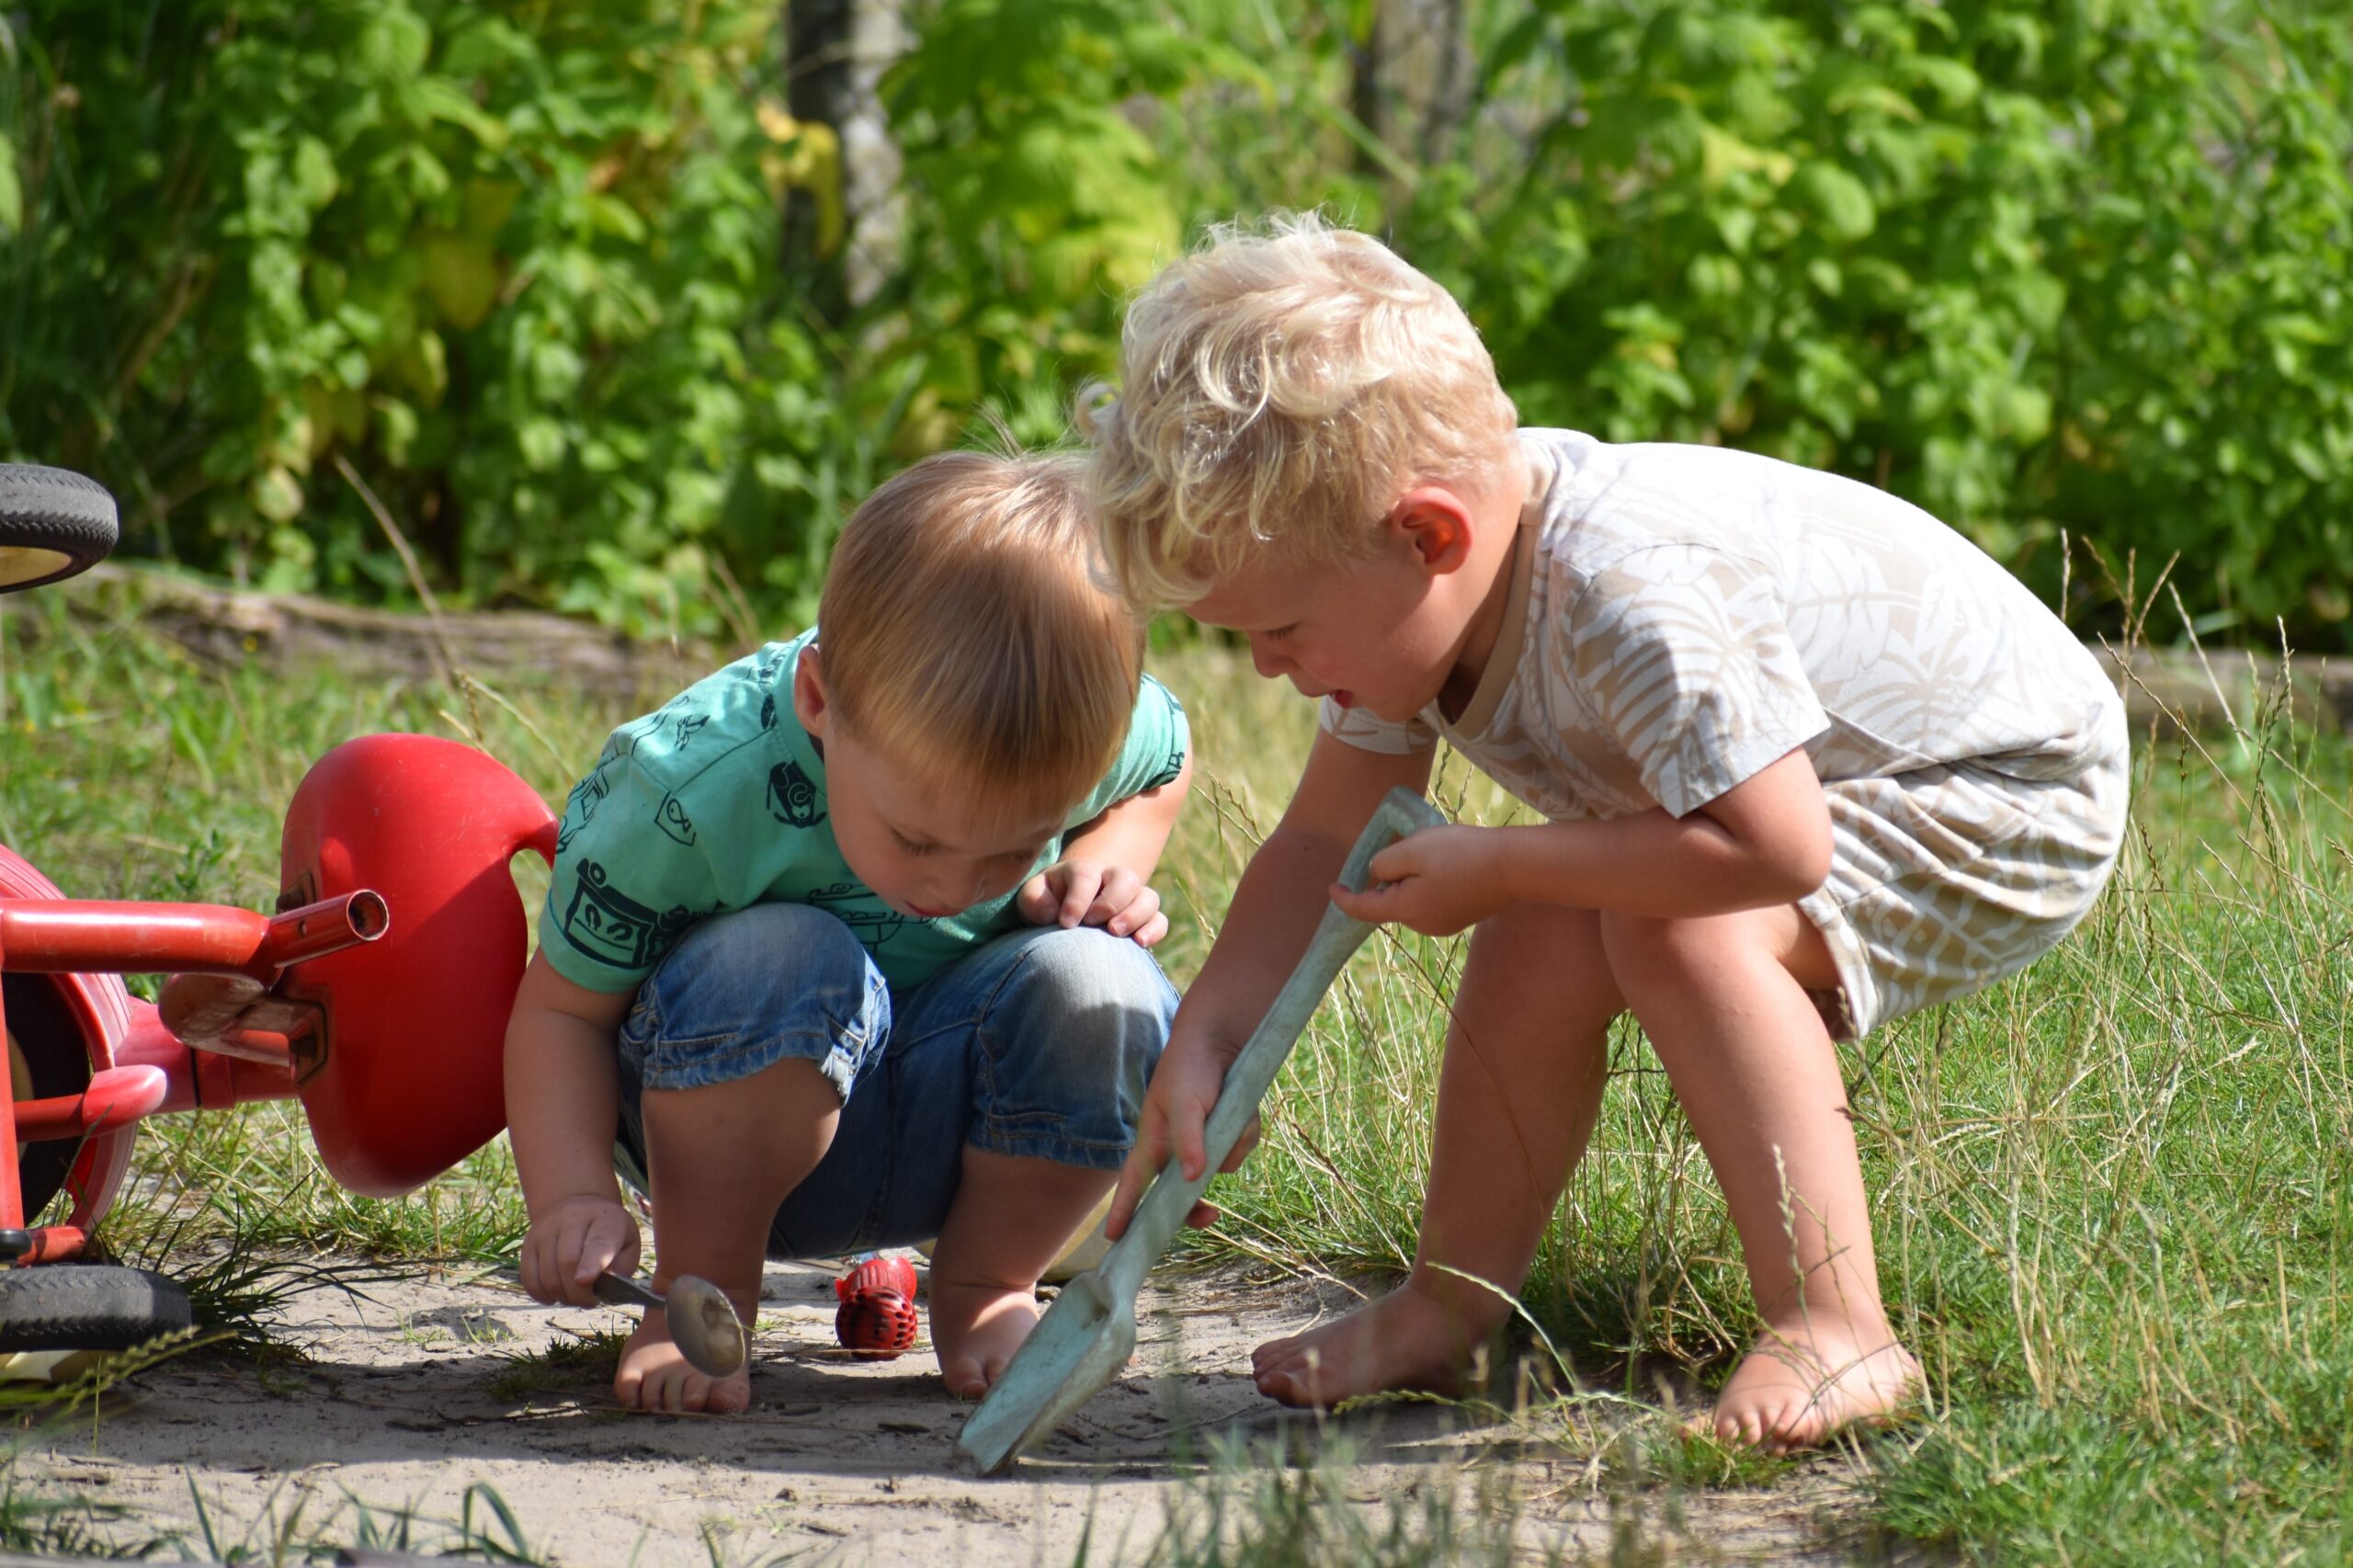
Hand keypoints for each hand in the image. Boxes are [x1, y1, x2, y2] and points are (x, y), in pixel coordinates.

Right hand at [518, 1194, 639, 1306]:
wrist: (578, 1206)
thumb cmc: (609, 1233)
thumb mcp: (628, 1244)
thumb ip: (621, 1266)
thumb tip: (602, 1286)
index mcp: (606, 1219)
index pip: (598, 1242)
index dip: (591, 1263)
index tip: (585, 1282)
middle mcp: (572, 1218)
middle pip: (567, 1262)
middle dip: (578, 1293)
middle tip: (589, 1301)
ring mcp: (546, 1229)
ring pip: (547, 1274)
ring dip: (561, 1296)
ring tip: (574, 1297)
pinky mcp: (529, 1242)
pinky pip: (529, 1277)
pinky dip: (541, 1294)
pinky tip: (554, 1296)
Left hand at [1016, 858, 1168, 946]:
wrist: (1065, 912)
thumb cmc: (1047, 903)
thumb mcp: (1032, 898)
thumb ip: (1033, 900)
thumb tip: (1052, 914)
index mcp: (1083, 871)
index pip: (1087, 876)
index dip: (1078, 900)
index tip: (1065, 924)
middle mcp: (1112, 880)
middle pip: (1125, 878)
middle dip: (1110, 902)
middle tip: (1091, 924)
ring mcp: (1131, 899)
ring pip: (1149, 897)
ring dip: (1135, 915)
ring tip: (1115, 933)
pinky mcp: (1144, 920)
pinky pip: (1160, 920)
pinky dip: (1154, 930)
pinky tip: (1139, 943)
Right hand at [1104, 1020, 1258, 1240]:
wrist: (1223, 1042)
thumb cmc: (1188, 1069)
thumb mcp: (1184, 1103)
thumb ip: (1187, 1141)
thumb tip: (1193, 1178)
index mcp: (1153, 1143)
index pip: (1133, 1184)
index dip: (1124, 1212)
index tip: (1115, 1239)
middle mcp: (1177, 1150)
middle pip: (1182, 1196)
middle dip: (1196, 1208)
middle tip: (1212, 1215)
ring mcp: (1204, 1145)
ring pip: (1220, 1168)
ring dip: (1231, 1146)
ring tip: (1227, 1112)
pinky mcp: (1227, 1137)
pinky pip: (1240, 1150)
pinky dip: (1246, 1134)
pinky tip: (1243, 1112)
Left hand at [1326, 823, 1507, 936]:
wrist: (1515, 866)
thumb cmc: (1461, 854)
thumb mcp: (1413, 849)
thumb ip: (1385, 863)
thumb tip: (1378, 875)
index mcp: (1406, 910)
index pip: (1364, 909)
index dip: (1344, 898)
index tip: (1332, 888)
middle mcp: (1423, 924)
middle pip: (1391, 900)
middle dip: (1390, 876)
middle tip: (1409, 845)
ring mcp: (1444, 923)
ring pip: (1413, 898)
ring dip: (1413, 877)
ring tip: (1436, 850)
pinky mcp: (1462, 917)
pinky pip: (1433, 899)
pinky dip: (1431, 882)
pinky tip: (1451, 862)